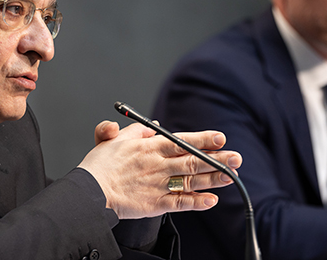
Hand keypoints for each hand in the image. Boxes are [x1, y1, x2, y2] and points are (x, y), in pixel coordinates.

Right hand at [79, 121, 241, 218]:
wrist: (89, 191)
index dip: (203, 140)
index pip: (182, 141)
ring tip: (232, 176)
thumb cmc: (100, 164)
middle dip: (218, 159)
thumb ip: (136, 129)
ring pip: (191, 181)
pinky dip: (197, 202)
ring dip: (213, 179)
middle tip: (237, 157)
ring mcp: (158, 185)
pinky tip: (212, 200)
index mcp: (149, 147)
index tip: (221, 138)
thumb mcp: (115, 138)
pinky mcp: (155, 204)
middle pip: (193, 161)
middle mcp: (158, 165)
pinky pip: (181, 203)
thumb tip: (153, 124)